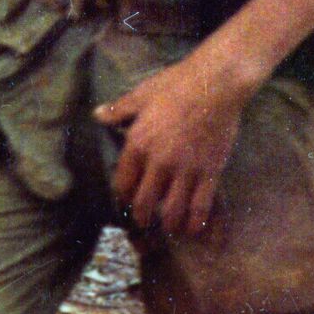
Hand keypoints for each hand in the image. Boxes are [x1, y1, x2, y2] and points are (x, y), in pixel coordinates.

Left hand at [93, 49, 252, 237]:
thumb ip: (119, 110)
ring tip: (168, 226)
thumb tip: (97, 115)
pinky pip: (200, 207)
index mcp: (138, 143)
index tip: (127, 199)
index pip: (123, 183)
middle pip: (145, 203)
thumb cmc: (176, 85)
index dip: (123, 196)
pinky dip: (195, 224)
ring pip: (172, 212)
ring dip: (168, 224)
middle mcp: (159, 162)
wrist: (215, 84)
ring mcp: (186, 170)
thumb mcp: (141, 94)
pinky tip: (192, 229)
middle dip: (142, 217)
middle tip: (144, 220)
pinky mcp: (209, 173)